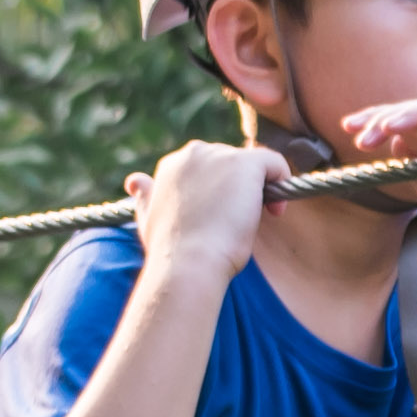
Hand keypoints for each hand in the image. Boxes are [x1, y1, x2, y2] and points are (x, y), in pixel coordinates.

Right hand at [123, 139, 279, 288]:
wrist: (188, 264)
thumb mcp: (148, 220)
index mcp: (172, 165)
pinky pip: (274, 162)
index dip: (219, 191)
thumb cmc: (170, 252)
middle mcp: (193, 153)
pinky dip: (281, 180)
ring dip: (259, 188)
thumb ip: (146, 197)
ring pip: (252, 164)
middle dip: (239, 189)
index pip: (207, 167)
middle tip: (241, 222)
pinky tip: (277, 210)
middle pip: (231, 163)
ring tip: (261, 219)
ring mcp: (219, 156)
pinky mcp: (244, 164)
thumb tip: (135, 181)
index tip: (221, 216)